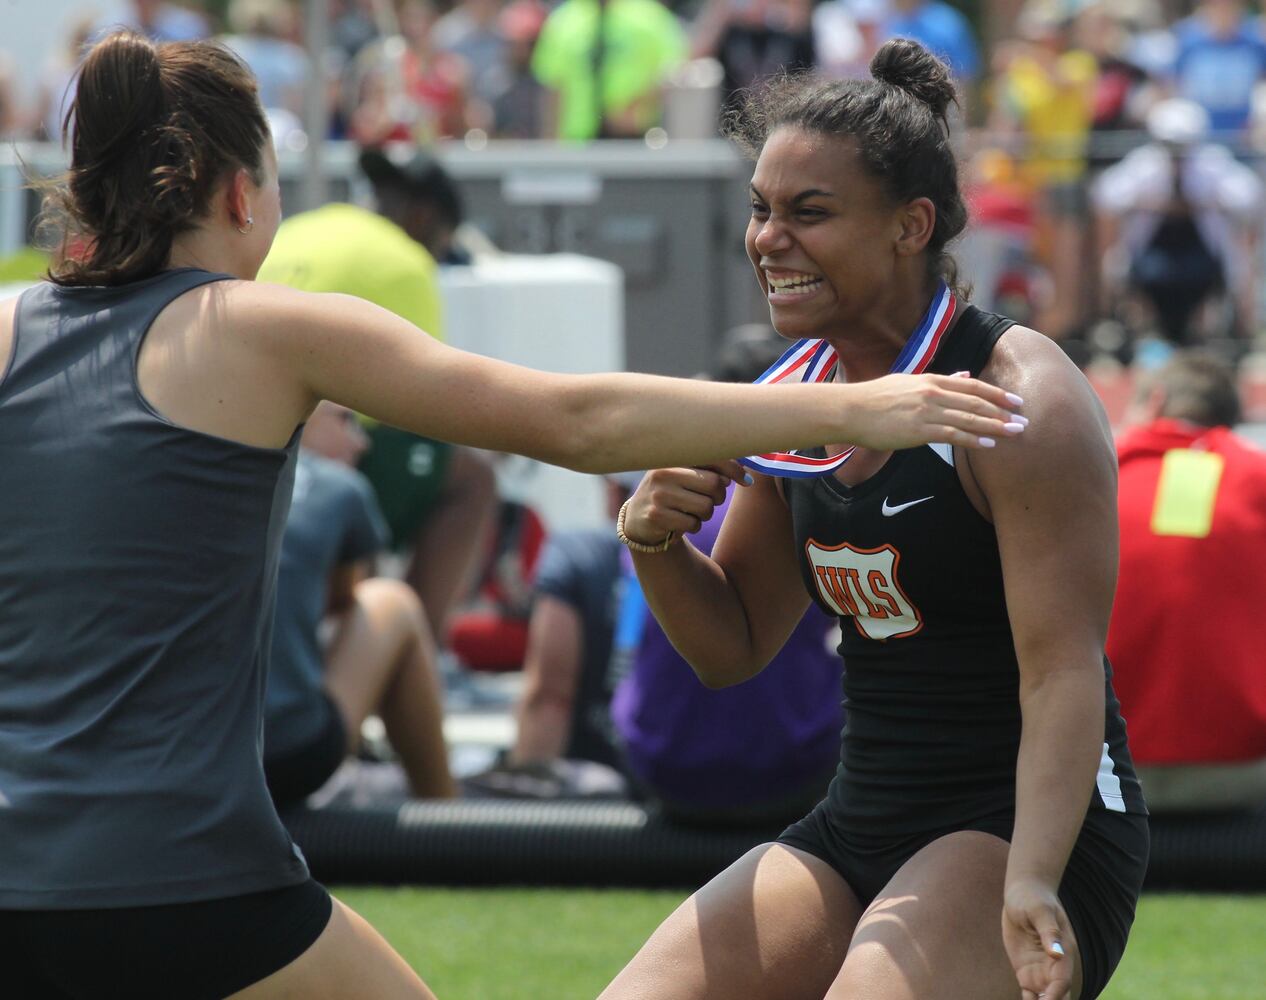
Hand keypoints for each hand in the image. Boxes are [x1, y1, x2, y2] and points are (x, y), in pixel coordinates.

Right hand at [621, 462, 748, 546]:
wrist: (638, 519)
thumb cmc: (672, 493)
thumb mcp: (685, 475)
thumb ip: (710, 469)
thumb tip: (744, 475)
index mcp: (673, 457)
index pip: (712, 456)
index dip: (734, 469)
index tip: (745, 480)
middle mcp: (664, 472)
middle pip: (714, 484)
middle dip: (719, 496)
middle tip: (711, 499)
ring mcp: (659, 494)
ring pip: (706, 506)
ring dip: (705, 514)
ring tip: (691, 511)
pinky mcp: (657, 516)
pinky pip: (693, 524)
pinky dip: (693, 526)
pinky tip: (681, 523)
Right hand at [842, 372, 1026, 451]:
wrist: (851, 410)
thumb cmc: (875, 398)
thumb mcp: (909, 382)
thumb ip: (940, 380)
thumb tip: (965, 375)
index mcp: (931, 381)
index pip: (973, 386)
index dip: (997, 394)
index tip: (1016, 402)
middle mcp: (933, 393)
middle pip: (977, 402)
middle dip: (1003, 412)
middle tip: (1025, 421)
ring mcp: (927, 412)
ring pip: (969, 418)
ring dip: (995, 426)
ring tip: (1015, 433)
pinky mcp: (919, 430)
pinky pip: (953, 435)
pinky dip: (973, 439)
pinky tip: (989, 444)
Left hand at [1002, 878, 1073, 999]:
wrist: (1023, 894)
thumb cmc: (1033, 898)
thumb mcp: (1040, 911)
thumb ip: (1049, 932)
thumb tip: (1058, 954)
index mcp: (1064, 953)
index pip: (1062, 982)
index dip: (1055, 996)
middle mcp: (1055, 967)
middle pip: (1059, 996)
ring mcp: (1041, 972)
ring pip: (1045, 999)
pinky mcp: (1026, 973)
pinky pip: (1029, 996)